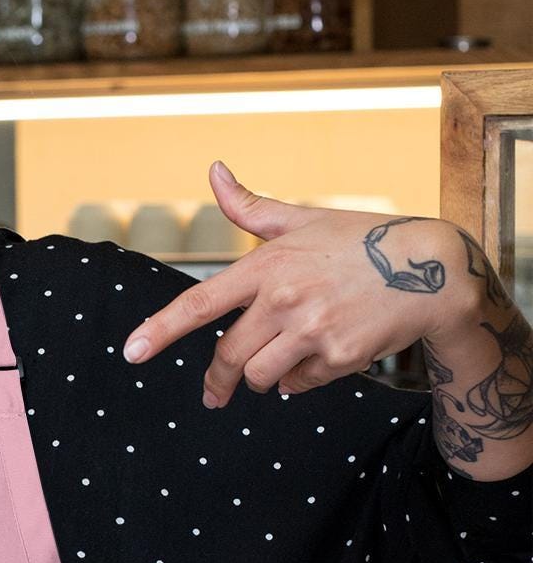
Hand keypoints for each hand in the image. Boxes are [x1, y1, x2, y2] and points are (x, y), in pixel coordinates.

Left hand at [121, 162, 483, 408]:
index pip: (200, 302)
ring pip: (260, 376)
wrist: (432, 270)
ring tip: (281, 361)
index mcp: (267, 264)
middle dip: (218, 379)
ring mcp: (311, 330)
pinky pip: (297, 385)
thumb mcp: (304, 219)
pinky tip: (318, 358)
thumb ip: (252, 207)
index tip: (131, 352)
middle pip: (228, 356)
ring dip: (262, 378)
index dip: (161, 330)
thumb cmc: (360, 241)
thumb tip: (214, 171)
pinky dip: (299, 380)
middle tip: (215, 392)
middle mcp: (284, 298)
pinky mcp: (338, 357)